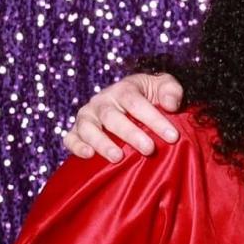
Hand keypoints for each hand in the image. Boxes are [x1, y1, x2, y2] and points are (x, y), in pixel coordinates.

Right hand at [60, 73, 184, 161]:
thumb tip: (171, 105)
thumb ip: (171, 90)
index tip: (173, 136)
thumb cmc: (150, 96)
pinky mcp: (77, 131)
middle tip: (149, 149)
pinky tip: (89, 155)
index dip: (154, 119)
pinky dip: (77, 146)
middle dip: (131, 134)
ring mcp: (87, 117)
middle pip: (112, 117)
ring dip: (102, 143)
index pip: (136, 102)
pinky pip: (71, 138)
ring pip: (89, 128)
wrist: (130, 100)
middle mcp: (102, 102)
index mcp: (123, 90)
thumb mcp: (163, 86)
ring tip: (117, 157)